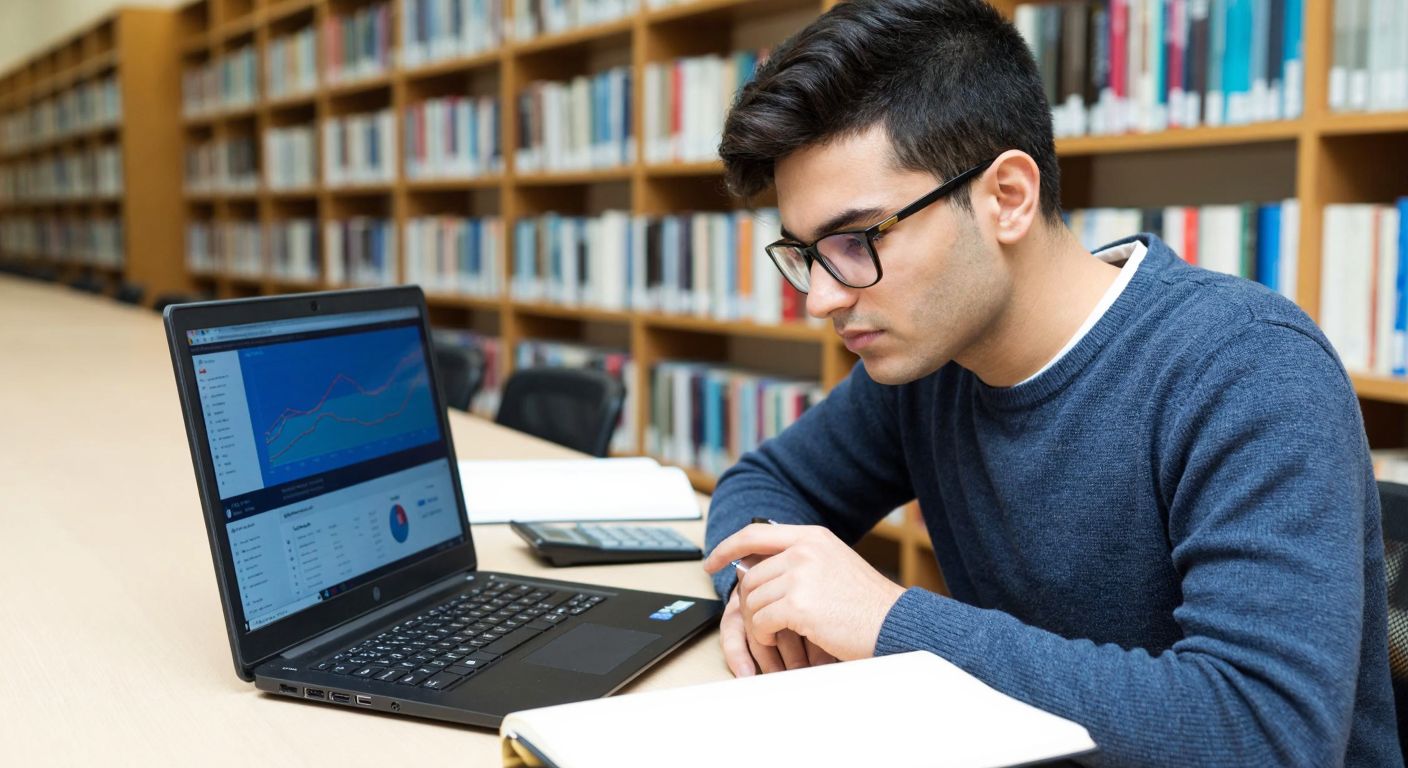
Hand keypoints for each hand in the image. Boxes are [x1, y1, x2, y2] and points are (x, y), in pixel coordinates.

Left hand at [705, 524, 905, 661]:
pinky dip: (765, 635)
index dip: (727, 547)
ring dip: (759, 623)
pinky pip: (761, 621)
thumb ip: (801, 559)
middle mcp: (804, 550)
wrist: (894, 623)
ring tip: (778, 634)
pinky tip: (781, 640)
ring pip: (753, 601)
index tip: (712, 561)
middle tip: (762, 623)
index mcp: (811, 537)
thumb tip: (760, 568)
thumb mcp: (834, 564)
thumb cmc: (867, 602)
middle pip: (751, 576)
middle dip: (749, 604)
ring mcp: (800, 576)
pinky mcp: (799, 605)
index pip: (754, 533)